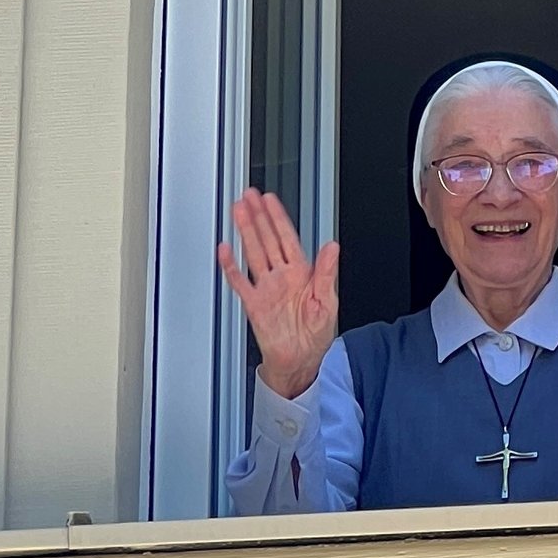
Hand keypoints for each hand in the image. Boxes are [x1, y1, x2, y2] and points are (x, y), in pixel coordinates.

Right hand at [216, 188, 339, 398]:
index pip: (288, 238)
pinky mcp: (254, 304)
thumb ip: (326, 273)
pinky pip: (240, 282)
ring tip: (238, 211)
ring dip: (246, 232)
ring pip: (254, 253)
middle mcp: (283, 277)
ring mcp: (267, 288)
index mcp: (303, 274)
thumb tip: (332, 247)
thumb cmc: (316, 335)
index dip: (279, 218)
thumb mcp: (327, 302)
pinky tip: (225, 249)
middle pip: (268, 240)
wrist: (301, 361)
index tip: (270, 201)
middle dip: (258, 217)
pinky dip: (231, 266)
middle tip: (249, 196)